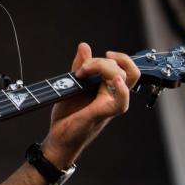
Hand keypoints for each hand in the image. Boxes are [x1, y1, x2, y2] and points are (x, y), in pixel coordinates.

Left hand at [41, 43, 140, 167]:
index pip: (124, 67)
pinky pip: (121, 102)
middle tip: (84, 67)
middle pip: (127, 70)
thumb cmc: (68, 116)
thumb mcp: (71, 86)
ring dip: (104, 68)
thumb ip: (80, 66)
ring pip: (124, 79)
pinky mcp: (102, 113)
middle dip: (104, 61)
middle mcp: (113, 95)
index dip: (114, 58)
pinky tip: (115, 81)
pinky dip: (121, 90)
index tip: (91, 58)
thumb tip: (85, 46)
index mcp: (108, 88)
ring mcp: (110, 104)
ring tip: (84, 71)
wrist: (58, 138)